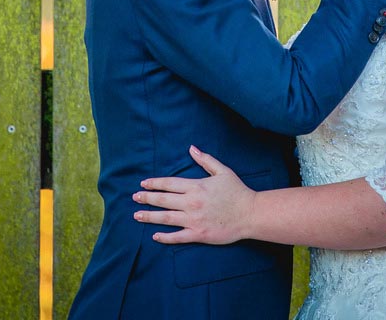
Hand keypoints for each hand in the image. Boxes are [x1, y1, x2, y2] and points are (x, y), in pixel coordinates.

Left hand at [132, 146, 254, 244]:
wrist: (250, 214)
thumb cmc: (237, 191)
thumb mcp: (222, 171)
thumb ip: (205, 160)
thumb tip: (191, 148)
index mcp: (196, 186)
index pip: (169, 184)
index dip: (154, 183)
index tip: (143, 184)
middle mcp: (191, 202)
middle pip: (163, 200)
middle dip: (147, 198)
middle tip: (135, 198)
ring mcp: (194, 220)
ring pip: (166, 218)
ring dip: (150, 216)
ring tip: (137, 215)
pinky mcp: (198, 235)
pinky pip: (177, 237)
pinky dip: (165, 237)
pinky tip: (155, 236)